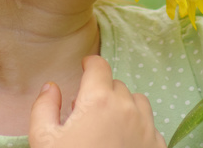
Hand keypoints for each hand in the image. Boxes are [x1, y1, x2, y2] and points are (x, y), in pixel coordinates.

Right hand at [29, 55, 166, 147]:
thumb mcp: (44, 140)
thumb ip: (45, 107)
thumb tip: (52, 87)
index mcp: (100, 100)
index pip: (99, 66)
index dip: (90, 64)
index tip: (85, 68)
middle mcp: (128, 108)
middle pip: (116, 85)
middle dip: (101, 92)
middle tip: (87, 112)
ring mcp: (147, 128)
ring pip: (137, 102)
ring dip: (123, 107)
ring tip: (108, 126)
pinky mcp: (158, 147)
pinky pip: (150, 126)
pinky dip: (138, 128)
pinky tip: (123, 144)